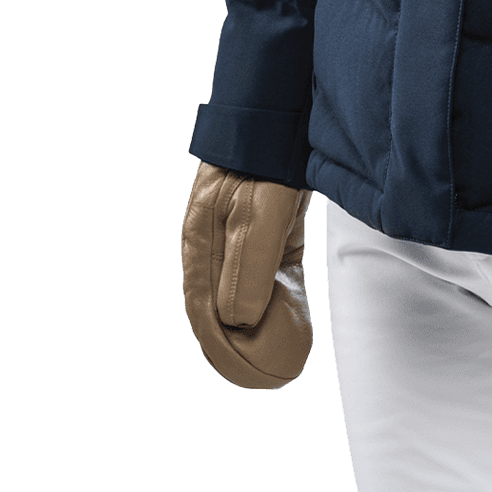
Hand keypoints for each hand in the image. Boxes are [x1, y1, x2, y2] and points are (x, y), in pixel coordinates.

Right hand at [180, 161, 312, 389]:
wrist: (279, 114)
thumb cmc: (263, 161)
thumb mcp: (256, 213)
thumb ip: (246, 266)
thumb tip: (235, 321)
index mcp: (199, 242)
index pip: (203, 311)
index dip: (222, 348)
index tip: (247, 375)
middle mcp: (210, 242)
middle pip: (218, 307)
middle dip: (238, 345)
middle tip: (269, 377)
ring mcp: (233, 234)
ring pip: (240, 293)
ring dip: (255, 325)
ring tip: (281, 356)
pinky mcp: (259, 226)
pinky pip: (264, 273)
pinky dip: (275, 298)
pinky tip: (293, 313)